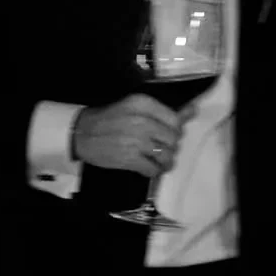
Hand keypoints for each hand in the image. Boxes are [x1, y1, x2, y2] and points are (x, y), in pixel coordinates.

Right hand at [71, 94, 186, 178]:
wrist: (81, 132)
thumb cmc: (111, 118)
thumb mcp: (135, 107)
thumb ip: (164, 111)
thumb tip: (194, 110)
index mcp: (144, 104)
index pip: (175, 121)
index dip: (175, 131)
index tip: (167, 134)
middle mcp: (142, 121)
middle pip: (174, 140)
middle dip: (170, 146)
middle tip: (160, 148)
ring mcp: (136, 141)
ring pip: (167, 156)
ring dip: (165, 161)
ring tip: (157, 160)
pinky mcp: (129, 159)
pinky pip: (154, 170)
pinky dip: (154, 171)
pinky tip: (148, 167)